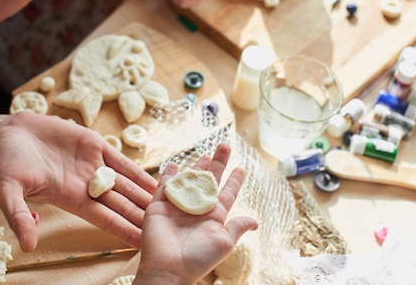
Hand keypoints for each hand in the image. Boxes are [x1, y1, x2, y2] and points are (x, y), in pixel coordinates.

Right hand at [0, 112, 157, 251]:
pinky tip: (156, 176)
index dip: (124, 230)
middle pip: (122, 203)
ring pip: (126, 182)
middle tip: (172, 227)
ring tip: (172, 204)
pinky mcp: (94, 145)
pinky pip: (121, 159)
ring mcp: (92, 164)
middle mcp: (86, 185)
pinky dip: (139, 168)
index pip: (104, 219)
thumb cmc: (4, 164)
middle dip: (145, 215)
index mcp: (70, 199)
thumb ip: (17, 216)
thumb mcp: (6, 191)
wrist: (6, 134)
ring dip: (148, 193)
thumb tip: (26, 246)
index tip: (144, 244)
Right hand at [133, 143, 257, 284]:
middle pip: (209, 181)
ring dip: (196, 167)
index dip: (234, 180)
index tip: (241, 168)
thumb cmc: (198, 259)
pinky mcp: (159, 206)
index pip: (226, 193)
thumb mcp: (224, 243)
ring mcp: (178, 206)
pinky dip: (169, 175)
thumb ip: (237, 228)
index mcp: (213, 216)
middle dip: (217, 164)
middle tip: (224, 146)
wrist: (169, 269)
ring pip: (189, 181)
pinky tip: (175, 164)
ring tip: (205, 154)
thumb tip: (256, 221)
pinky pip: (164, 186)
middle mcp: (197, 209)